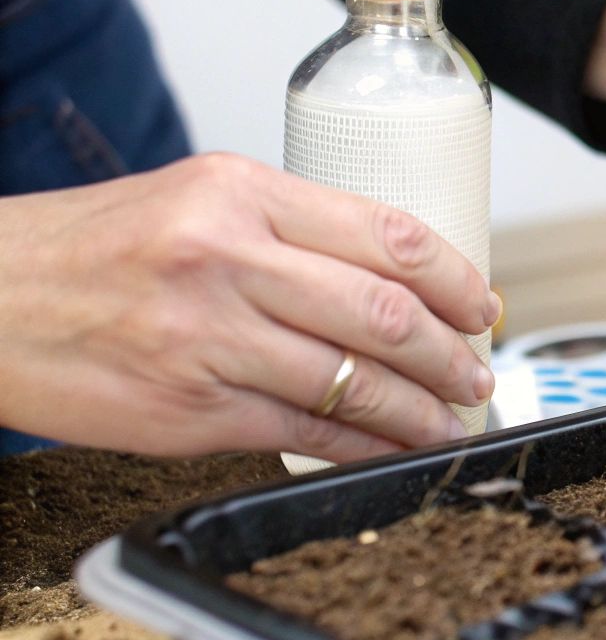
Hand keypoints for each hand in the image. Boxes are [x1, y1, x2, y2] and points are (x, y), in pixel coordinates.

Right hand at [0, 153, 498, 460]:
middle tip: (480, 373)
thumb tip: (391, 276)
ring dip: (421, 410)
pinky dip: (363, 445)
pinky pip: (304, 431)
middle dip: (452, 353)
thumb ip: (287, 230)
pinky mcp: (190, 409)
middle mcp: (228, 257)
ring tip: (452, 419)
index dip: (456, 278)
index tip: (482, 305)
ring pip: (355, 380)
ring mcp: (209, 337)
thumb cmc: (89, 252)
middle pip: (386, 312)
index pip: (387, 234)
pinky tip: (391, 447)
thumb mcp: (193, 201)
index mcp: (240, 193)